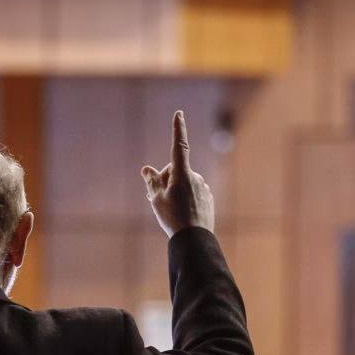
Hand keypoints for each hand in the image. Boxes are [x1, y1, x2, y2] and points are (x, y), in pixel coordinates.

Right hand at [141, 110, 214, 237]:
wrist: (194, 240)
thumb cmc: (173, 218)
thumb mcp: (156, 199)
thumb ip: (152, 181)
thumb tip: (147, 169)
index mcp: (182, 174)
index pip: (179, 146)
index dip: (178, 129)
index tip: (179, 114)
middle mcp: (195, 177)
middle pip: (174, 170)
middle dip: (164, 179)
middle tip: (154, 199)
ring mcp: (203, 187)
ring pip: (183, 182)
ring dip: (173, 190)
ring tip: (166, 209)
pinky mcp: (207, 197)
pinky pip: (192, 192)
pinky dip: (184, 198)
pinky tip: (180, 213)